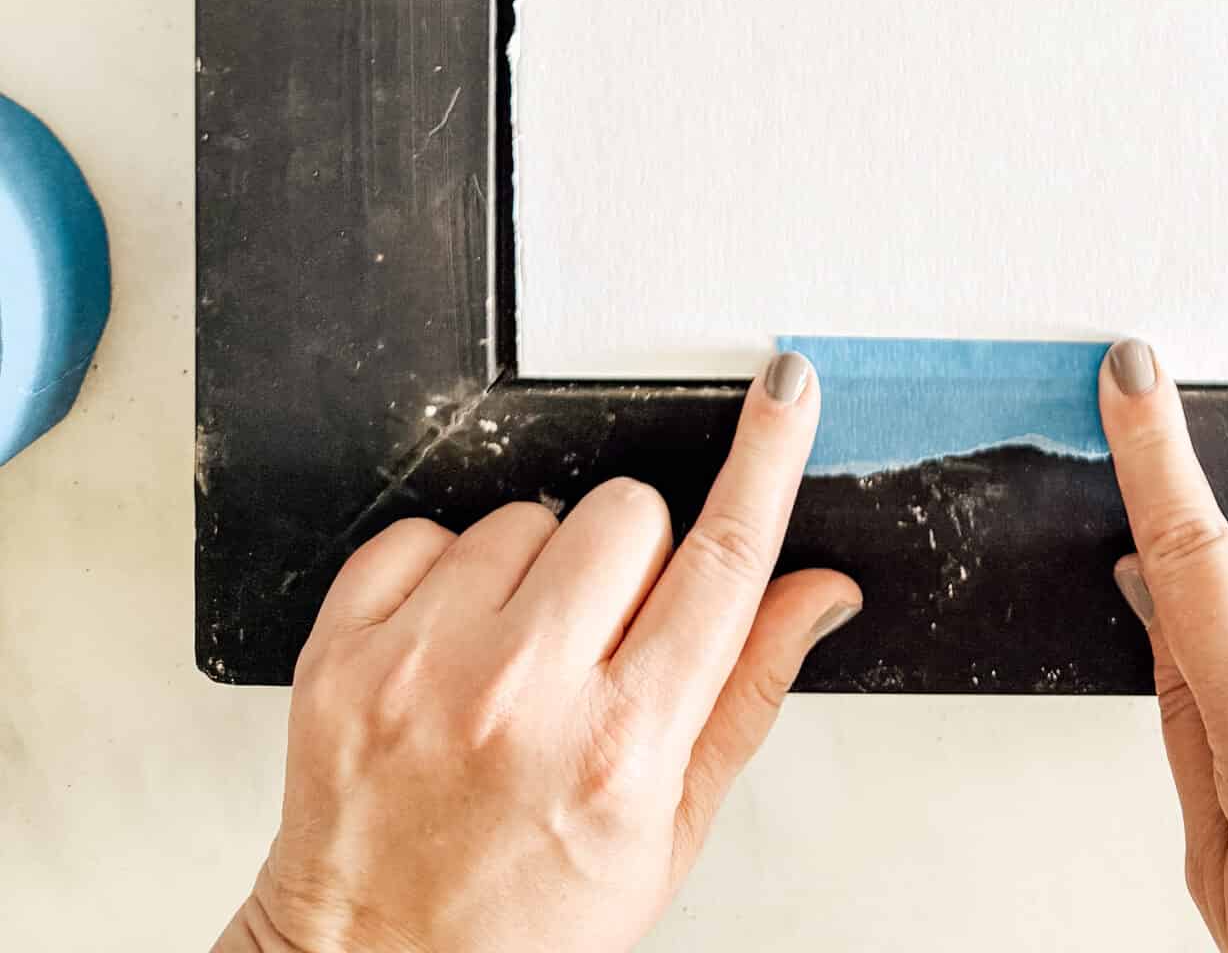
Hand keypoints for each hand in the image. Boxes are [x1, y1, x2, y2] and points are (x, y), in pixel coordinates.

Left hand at [218, 352, 858, 952]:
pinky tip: (448, 652)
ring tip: (512, 665)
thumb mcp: (669, 832)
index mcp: (621, 746)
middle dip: (632, 560)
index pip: (722, 561)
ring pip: (528, 514)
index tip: (785, 389)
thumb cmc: (528, 924)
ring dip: (534, 573)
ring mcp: (424, 669)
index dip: (766, 459)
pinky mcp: (346, 653)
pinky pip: (425, 531)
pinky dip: (442, 577)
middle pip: (628, 512)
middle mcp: (522, 698)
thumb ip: (747, 690)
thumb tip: (820, 588)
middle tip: (602, 644)